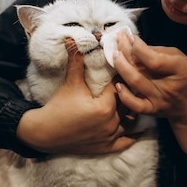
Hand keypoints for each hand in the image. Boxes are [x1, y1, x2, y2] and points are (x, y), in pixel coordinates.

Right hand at [17, 39, 137, 154]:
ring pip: (129, 121)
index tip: (123, 69)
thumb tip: (72, 39)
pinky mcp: (106, 147)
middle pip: (128, 103)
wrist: (44, 133)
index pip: (120, 87)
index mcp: (105, 107)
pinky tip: (141, 130)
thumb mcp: (70, 83)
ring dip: (132, 111)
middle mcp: (111, 123)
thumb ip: (75, 61)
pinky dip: (134, 136)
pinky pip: (126, 142)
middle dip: (128, 92)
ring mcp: (109, 137)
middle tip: (132, 82)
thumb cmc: (57, 107)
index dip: (121, 77)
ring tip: (136, 100)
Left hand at [113, 32, 186, 153]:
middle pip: (141, 70)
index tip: (131, 37)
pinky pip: (135, 105)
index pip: (155, 60)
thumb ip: (160, 51)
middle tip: (118, 41)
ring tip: (115, 55)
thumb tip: (136, 44)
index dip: (139, 48)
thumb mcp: (181, 58)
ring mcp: (159, 100)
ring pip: (135, 84)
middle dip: (125, 53)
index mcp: (180, 69)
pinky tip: (118, 84)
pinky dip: (124, 95)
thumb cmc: (186, 77)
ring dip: (121, 68)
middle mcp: (169, 86)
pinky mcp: (152, 110)